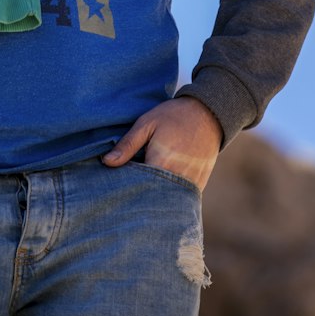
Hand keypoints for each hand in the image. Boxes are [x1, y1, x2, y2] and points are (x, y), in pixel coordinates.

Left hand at [101, 97, 222, 190]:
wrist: (208, 114)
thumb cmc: (173, 116)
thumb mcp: (146, 124)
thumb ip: (127, 145)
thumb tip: (106, 162)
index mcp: (161, 163)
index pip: (137, 187)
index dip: (124, 188)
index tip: (114, 188)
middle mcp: (177, 179)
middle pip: (152, 198)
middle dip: (138, 198)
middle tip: (125, 195)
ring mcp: (190, 185)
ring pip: (167, 201)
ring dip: (154, 199)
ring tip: (142, 194)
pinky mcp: (198, 186)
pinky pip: (180, 199)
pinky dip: (169, 197)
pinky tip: (159, 191)